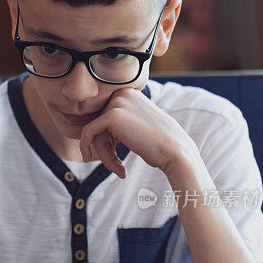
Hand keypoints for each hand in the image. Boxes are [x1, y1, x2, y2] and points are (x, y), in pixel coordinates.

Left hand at [79, 88, 196, 177]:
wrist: (175, 151)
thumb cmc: (159, 145)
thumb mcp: (136, 126)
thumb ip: (118, 124)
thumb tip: (87, 131)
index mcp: (129, 93)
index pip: (105, 117)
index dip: (109, 140)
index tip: (117, 157)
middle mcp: (122, 93)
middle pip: (98, 124)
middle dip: (106, 148)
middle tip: (119, 167)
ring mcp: (117, 102)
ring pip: (94, 132)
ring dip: (104, 155)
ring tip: (120, 169)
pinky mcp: (112, 115)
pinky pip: (88, 133)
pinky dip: (90, 150)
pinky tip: (109, 166)